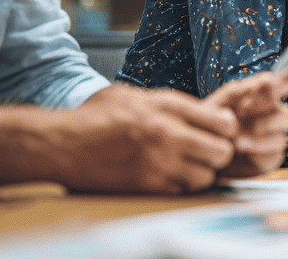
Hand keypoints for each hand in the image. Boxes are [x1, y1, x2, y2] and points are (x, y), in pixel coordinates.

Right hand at [52, 83, 239, 193]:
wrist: (61, 144)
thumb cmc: (93, 118)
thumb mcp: (133, 96)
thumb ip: (167, 103)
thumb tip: (195, 111)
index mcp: (166, 106)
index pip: (222, 121)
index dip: (225, 129)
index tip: (219, 131)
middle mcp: (167, 133)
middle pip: (222, 151)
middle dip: (219, 153)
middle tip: (207, 152)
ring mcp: (159, 162)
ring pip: (206, 177)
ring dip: (201, 174)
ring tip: (187, 166)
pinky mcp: (147, 186)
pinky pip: (181, 191)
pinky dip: (179, 187)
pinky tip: (167, 177)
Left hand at [206, 73, 287, 177]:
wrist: (197, 152)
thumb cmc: (208, 124)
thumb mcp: (220, 102)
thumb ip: (242, 89)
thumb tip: (268, 79)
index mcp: (261, 99)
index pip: (284, 86)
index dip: (284, 84)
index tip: (271, 86)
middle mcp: (269, 118)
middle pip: (286, 115)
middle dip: (266, 114)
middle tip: (243, 110)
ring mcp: (269, 140)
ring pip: (281, 138)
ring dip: (260, 137)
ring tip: (237, 140)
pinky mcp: (266, 159)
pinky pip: (274, 156)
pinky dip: (259, 152)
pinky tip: (243, 150)